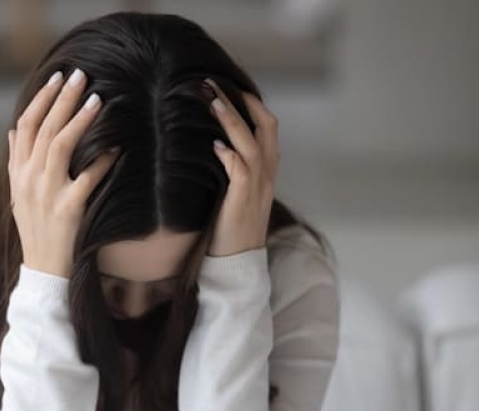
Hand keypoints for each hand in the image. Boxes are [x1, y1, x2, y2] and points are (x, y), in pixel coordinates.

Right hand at [8, 68, 119, 277]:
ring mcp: (47, 193)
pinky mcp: (67, 209)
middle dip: (61, 98)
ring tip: (96, 100)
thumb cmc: (34, 229)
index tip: (56, 79)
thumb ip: (15, 161)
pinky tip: (115, 147)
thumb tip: (12, 132)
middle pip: (43, 128)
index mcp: (17, 172)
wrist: (42, 268)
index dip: (40, 100)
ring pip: (60, 145)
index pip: (24, 125)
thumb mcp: (17, 195)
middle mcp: (28, 178)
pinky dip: (102, 160)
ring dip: (79, 119)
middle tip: (80, 76)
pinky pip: (87, 178)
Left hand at [204, 78, 278, 256]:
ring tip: (211, 100)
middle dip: (242, 100)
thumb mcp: (239, 192)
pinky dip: (229, 154)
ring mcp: (258, 185)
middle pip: (265, 125)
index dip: (252, 103)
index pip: (267, 126)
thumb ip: (236, 168)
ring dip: (231, 119)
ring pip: (250, 142)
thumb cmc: (233, 226)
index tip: (231, 85)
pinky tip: (215, 145)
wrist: (240, 259)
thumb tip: (218, 145)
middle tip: (215, 83)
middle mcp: (267, 173)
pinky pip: (240, 169)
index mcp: (268, 169)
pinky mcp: (243, 198)